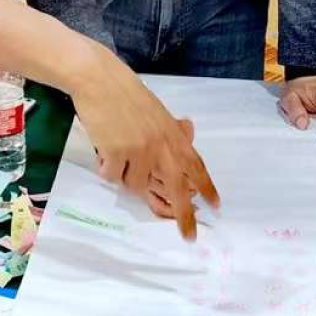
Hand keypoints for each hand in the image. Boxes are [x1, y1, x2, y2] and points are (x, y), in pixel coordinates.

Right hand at [73, 48, 218, 239]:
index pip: (196, 166)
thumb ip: (170, 131)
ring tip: (115, 152)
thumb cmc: (126, 93)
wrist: (100, 80)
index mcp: (174, 135)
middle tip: (189, 235)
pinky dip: (105, 167)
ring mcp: (141, 151)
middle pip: (178, 189)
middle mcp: (162, 146)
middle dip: (185, 216)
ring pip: (134, 185)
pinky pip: (111, 176)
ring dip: (124, 176)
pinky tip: (103, 147)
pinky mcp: (118, 153)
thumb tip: (187, 133)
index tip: (216, 206)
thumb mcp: (157, 112)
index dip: (207, 188)